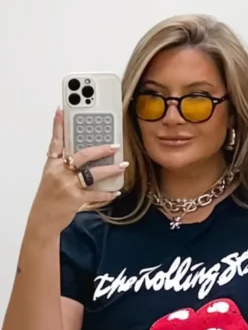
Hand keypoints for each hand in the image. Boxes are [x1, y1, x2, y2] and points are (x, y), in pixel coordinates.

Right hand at [28, 108, 127, 236]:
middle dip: (101, 149)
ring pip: (93, 173)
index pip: (56, 141)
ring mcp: (67, 185)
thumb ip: (64, 165)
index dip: (58, 125)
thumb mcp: (52, 177)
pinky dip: (107, 193)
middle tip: (114, 145)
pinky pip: (96, 193)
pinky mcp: (75, 198)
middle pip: (83, 155)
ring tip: (123, 165)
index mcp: (52, 164)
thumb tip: (85, 157)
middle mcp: (59, 172)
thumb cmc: (49, 198)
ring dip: (110, 169)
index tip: (62, 109)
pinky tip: (116, 191)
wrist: (43, 219)